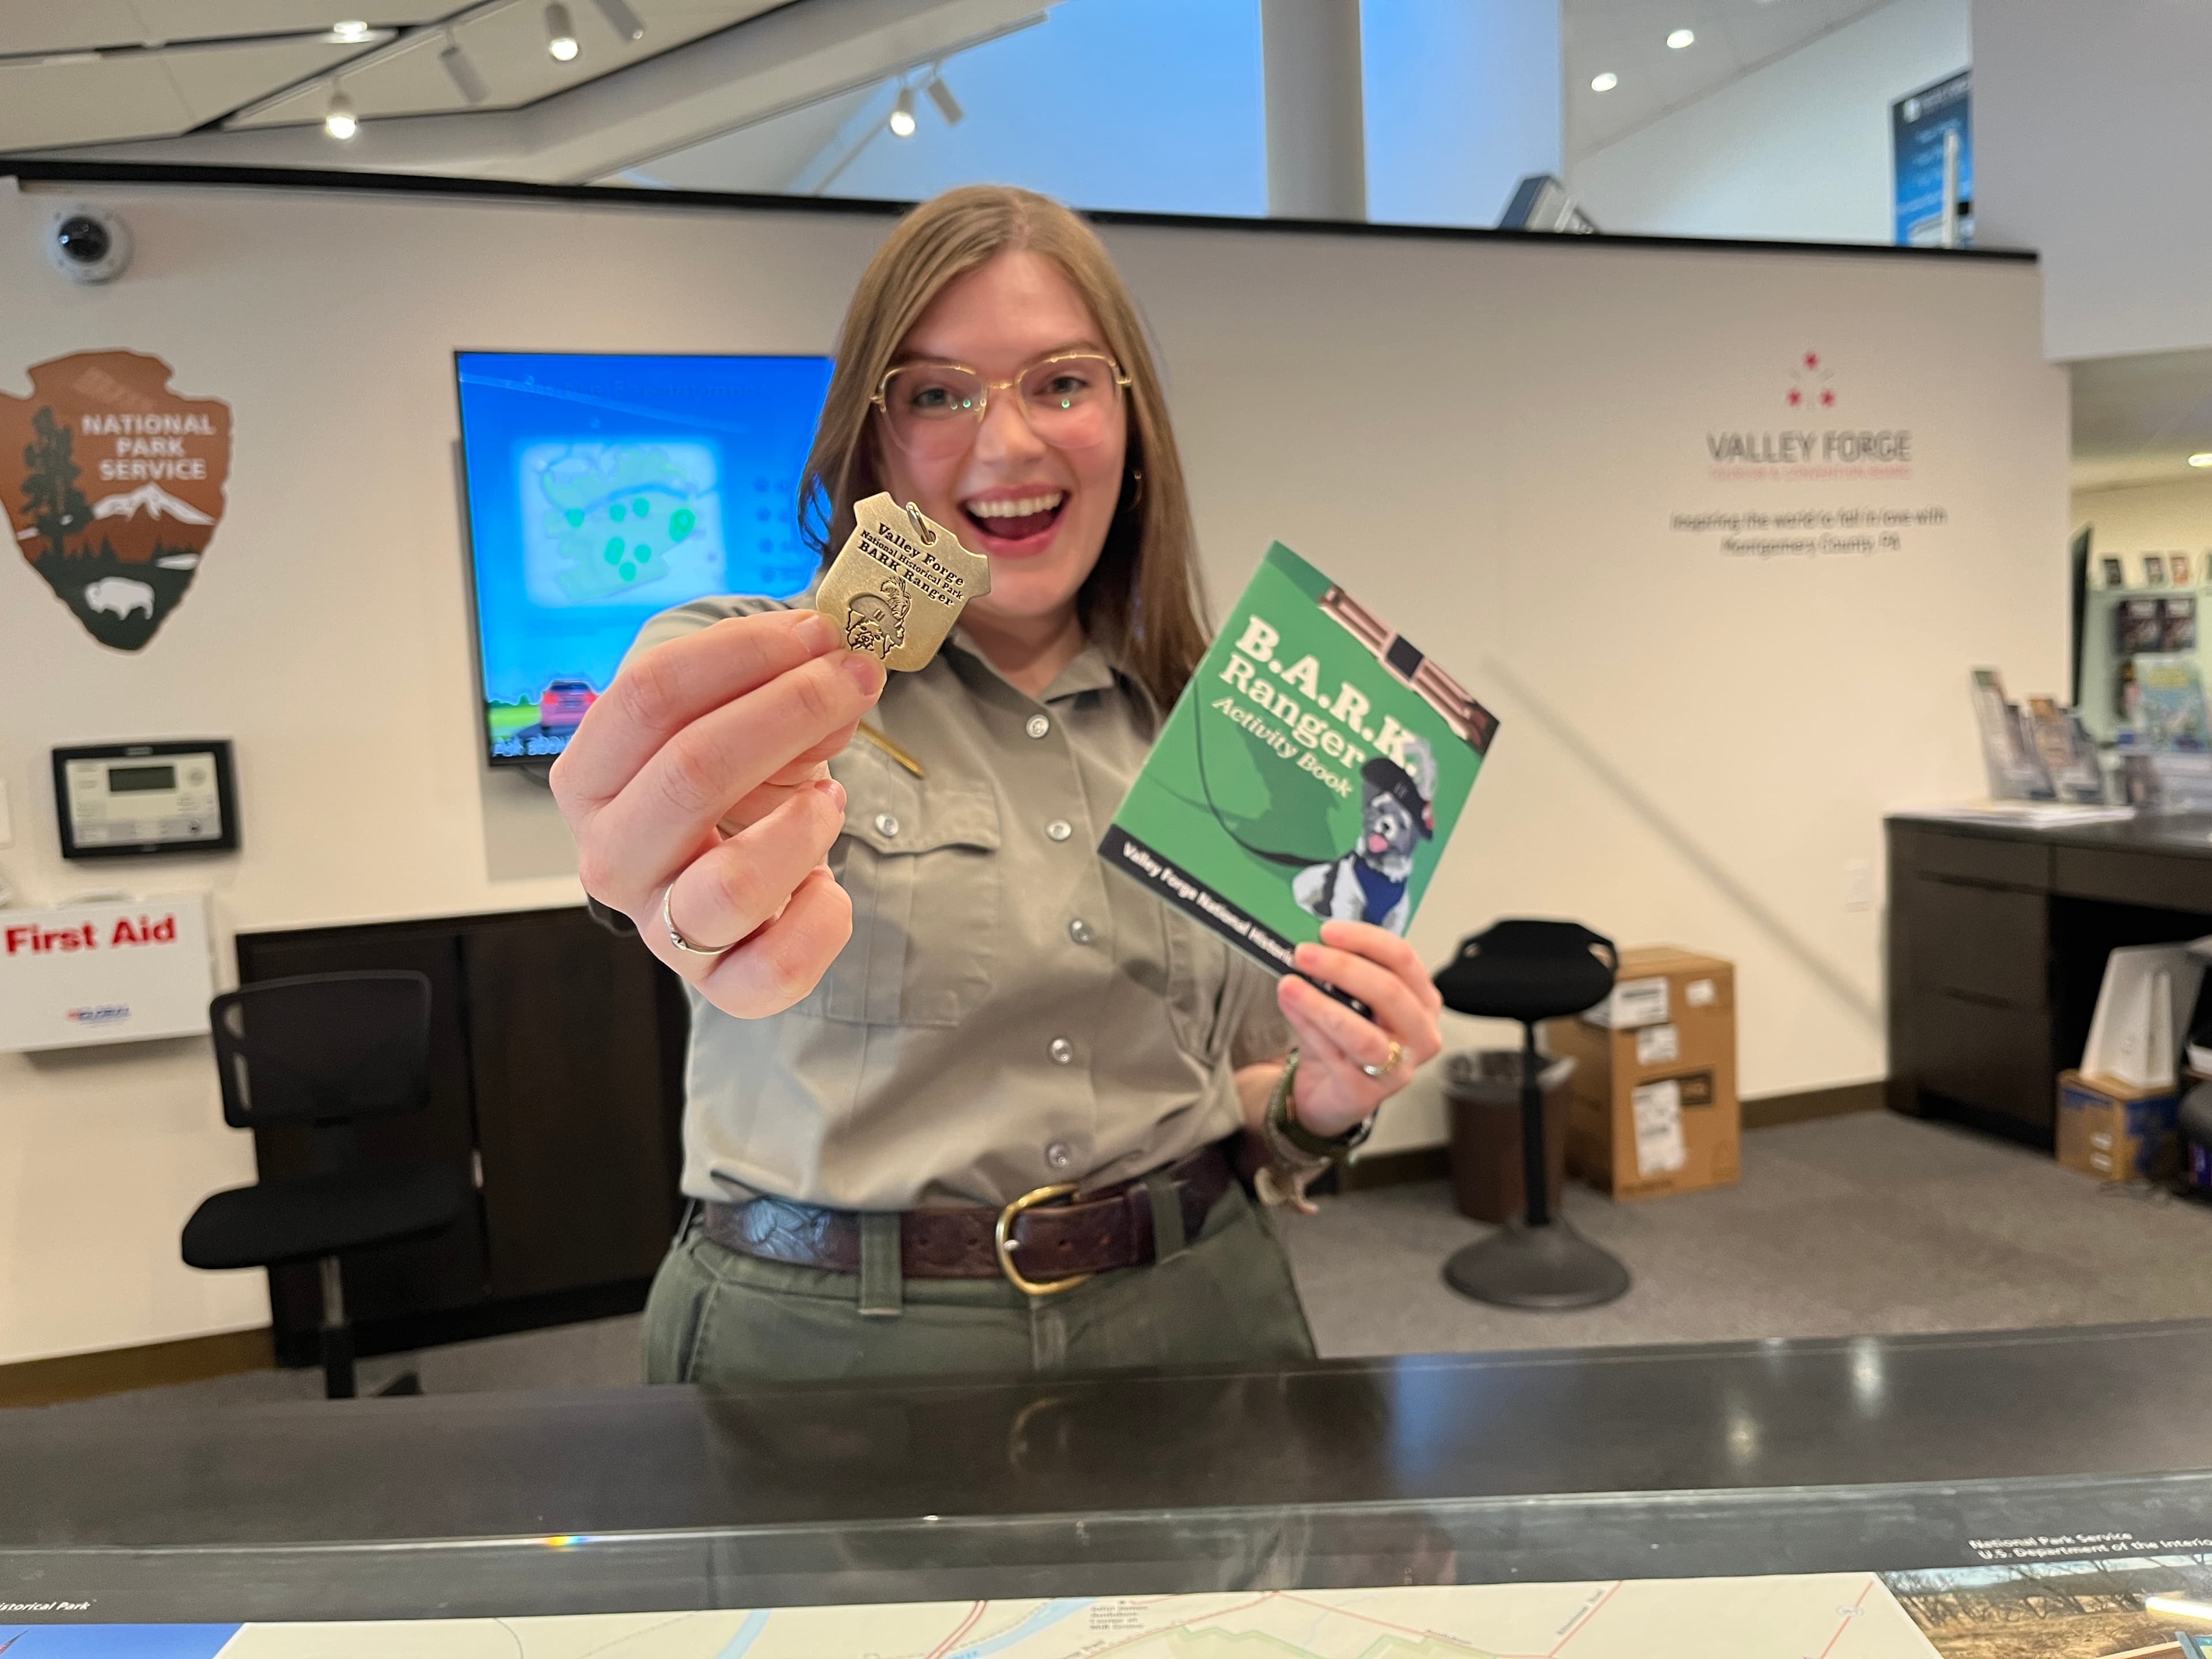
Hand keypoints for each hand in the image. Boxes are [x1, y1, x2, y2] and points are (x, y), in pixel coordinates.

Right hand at [549, 609, 885, 1018]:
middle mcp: (609, 857)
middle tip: (855, 678)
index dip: (741, 653)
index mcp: (588, 778)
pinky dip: (822, 919)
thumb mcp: (734, 725)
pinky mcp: (719, 985)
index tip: (816, 631)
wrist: (728, 884)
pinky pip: (775, 970)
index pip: (647, 696)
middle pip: (690, 773)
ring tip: (832, 794)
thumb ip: (777, 690)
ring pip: (731, 885)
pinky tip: (830, 884)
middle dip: (789, 710)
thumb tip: (836, 673)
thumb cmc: (726, 789)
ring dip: (804, 825)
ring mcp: (660, 929)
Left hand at [1275, 920, 1444, 1138]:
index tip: (1328, 930)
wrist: (1327, 1093)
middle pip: (1389, 992)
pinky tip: (1290, 1008)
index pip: (1403, 959)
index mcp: (1422, 1001)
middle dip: (1342, 967)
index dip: (1365, 939)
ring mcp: (1397, 1070)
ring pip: (1362, 1034)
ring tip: (1288, 984)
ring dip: (1321, 1004)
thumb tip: (1309, 942)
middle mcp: (1420, 1035)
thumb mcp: (1347, 1000)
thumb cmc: (1342, 1040)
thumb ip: (1338, 973)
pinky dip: (1309, 1028)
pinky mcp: (1366, 1095)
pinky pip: (1335, 1057)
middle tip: (1303, 953)